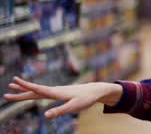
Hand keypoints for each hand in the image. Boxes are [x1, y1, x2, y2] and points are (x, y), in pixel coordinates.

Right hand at [3, 77, 122, 119]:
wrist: (95, 90)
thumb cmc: (86, 99)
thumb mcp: (73, 107)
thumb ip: (60, 111)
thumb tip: (45, 116)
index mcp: (56, 93)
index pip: (38, 89)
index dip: (26, 86)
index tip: (14, 80)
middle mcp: (54, 90)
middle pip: (34, 91)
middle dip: (20, 91)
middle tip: (6, 93)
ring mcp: (56, 91)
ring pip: (38, 91)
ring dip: (25, 90)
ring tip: (13, 87)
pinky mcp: (59, 93)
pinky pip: (43, 93)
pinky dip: (34, 92)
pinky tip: (32, 93)